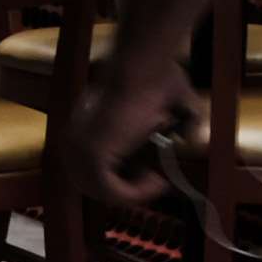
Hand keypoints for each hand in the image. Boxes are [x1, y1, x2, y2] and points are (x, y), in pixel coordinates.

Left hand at [69, 47, 195, 210]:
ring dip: (137, 193)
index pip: (92, 172)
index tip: (152, 174)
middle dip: (128, 189)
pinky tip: (158, 180)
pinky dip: (138, 194)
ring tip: (158, 180)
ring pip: (104, 193)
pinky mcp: (92, 157)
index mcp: (82, 131)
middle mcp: (74, 141)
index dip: (123, 181)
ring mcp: (78, 150)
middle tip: (156, 179)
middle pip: (96, 187)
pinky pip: (113, 193)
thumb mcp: (172, 106)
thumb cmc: (159, 78)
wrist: (147, 67)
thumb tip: (188, 138)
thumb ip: (181, 123)